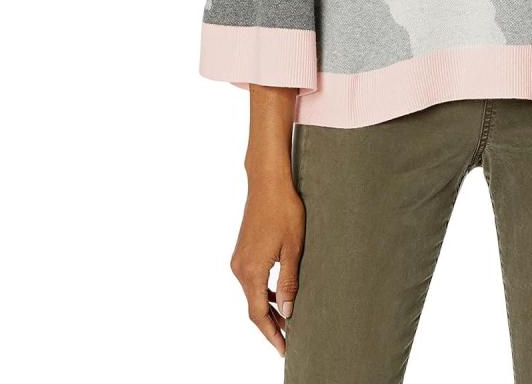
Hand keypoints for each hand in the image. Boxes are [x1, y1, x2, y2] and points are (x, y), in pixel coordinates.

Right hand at [230, 173, 304, 354]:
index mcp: (251, 271)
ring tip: (287, 319)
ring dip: (268, 307)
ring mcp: (238, 259)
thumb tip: (288, 312)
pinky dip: (264, 291)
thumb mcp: (293, 249)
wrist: (268, 183)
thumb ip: (289, 282)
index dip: (272, 334)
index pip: (259, 314)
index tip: (284, 349)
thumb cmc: (284, 212)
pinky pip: (251, 279)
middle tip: (288, 339)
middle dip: (270, 324)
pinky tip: (278, 292)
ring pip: (252, 293)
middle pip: (253, 306)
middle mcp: (239, 269)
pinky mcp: (242, 251)